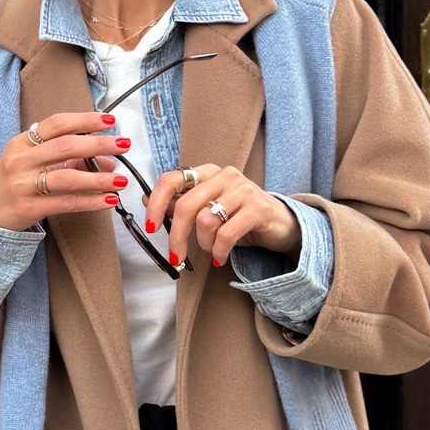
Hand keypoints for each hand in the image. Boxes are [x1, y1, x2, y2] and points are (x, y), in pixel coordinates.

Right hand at [0, 111, 130, 232]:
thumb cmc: (10, 183)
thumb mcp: (29, 163)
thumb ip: (65, 158)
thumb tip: (106, 159)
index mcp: (21, 143)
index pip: (56, 124)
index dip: (84, 120)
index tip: (109, 120)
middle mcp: (20, 161)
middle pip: (65, 146)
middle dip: (98, 144)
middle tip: (123, 144)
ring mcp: (23, 185)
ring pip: (67, 177)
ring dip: (99, 177)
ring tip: (121, 179)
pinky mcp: (28, 208)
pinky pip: (66, 203)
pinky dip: (90, 201)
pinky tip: (108, 200)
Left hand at [143, 164, 299, 268]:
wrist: (281, 224)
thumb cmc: (241, 216)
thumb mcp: (208, 210)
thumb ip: (180, 204)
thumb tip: (147, 200)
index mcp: (208, 172)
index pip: (171, 179)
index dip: (156, 204)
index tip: (151, 227)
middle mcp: (224, 175)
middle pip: (186, 205)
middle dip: (177, 236)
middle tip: (176, 256)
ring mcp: (242, 189)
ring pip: (205, 220)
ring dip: (204, 244)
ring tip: (211, 250)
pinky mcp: (257, 207)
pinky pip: (226, 234)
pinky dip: (218, 251)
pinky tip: (220, 257)